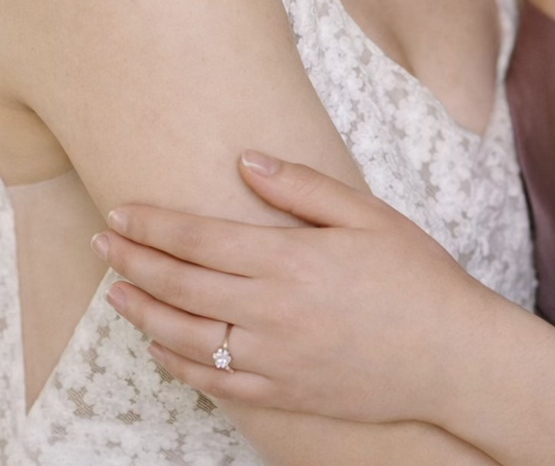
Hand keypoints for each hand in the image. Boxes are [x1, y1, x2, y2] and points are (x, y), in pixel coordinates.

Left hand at [95, 152, 491, 424]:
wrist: (451, 356)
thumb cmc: (415, 275)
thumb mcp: (366, 215)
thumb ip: (302, 186)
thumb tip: (246, 159)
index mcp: (290, 261)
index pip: (200, 239)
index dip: (154, 225)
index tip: (120, 212)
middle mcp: (272, 313)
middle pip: (181, 286)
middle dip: (135, 261)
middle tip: (103, 242)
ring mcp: (274, 360)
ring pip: (187, 339)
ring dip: (144, 314)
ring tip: (117, 292)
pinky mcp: (283, 394)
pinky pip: (216, 383)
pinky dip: (180, 364)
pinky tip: (162, 348)